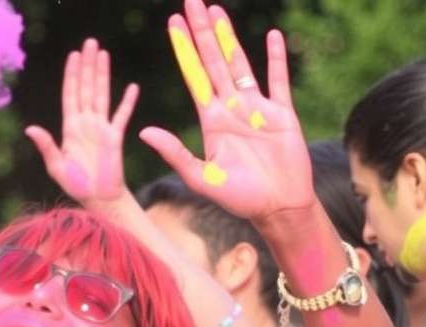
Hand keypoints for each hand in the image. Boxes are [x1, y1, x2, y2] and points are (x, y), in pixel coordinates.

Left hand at [25, 38, 138, 206]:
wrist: (98, 199)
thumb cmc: (76, 186)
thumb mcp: (56, 166)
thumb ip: (46, 146)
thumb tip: (30, 128)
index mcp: (69, 128)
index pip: (70, 95)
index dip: (72, 75)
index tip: (74, 56)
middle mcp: (85, 124)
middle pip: (86, 88)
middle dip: (87, 66)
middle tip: (90, 43)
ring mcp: (101, 128)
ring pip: (102, 95)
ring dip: (103, 74)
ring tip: (104, 54)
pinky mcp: (116, 137)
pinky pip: (122, 116)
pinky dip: (127, 102)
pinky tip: (132, 87)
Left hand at [141, 0, 313, 221]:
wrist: (278, 208)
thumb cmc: (239, 199)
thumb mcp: (202, 178)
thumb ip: (175, 153)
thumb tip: (143, 130)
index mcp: (211, 121)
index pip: (193, 77)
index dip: (183, 50)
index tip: (173, 24)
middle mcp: (232, 109)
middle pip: (213, 62)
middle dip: (202, 32)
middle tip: (191, 1)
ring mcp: (258, 108)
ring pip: (241, 64)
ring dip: (229, 38)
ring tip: (216, 11)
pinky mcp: (283, 114)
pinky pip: (278, 80)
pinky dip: (276, 59)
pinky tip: (273, 36)